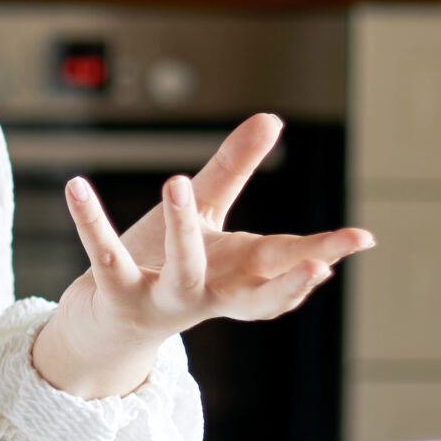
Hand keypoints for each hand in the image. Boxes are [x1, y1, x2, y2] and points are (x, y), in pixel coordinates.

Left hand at [30, 112, 373, 399]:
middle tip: (320, 260)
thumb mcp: (207, 217)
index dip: (326, 253)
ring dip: (181, 229)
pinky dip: (88, 221)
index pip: (289, 263)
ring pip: (182, 270)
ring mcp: (163, 299)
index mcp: (236, 273)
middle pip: (257, 289)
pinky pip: (103, 256)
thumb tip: (273, 117)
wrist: (109, 324)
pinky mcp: (117, 296)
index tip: (364, 238)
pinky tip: (77, 186)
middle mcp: (208, 293)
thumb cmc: (165, 264)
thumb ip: (235, 167)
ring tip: (176, 180)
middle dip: (292, 279)